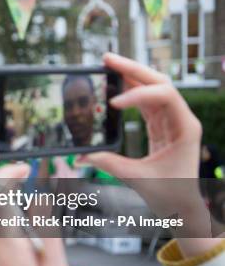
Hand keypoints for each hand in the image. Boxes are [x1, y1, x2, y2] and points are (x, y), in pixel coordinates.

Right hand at [79, 53, 216, 254]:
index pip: (165, 96)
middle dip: (133, 69)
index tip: (113, 104)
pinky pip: (145, 100)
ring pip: (152, 87)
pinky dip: (130, 89)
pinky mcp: (160, 125)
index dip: (138, 95)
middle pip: (159, 82)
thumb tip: (81, 157)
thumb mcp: (139, 179)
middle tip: (107, 59)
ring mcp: (171, 120)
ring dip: (130, 74)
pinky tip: (115, 82)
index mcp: (184, 128)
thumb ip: (110, 165)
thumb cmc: (170, 194)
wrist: (183, 206)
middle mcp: (180, 118)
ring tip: (108, 64)